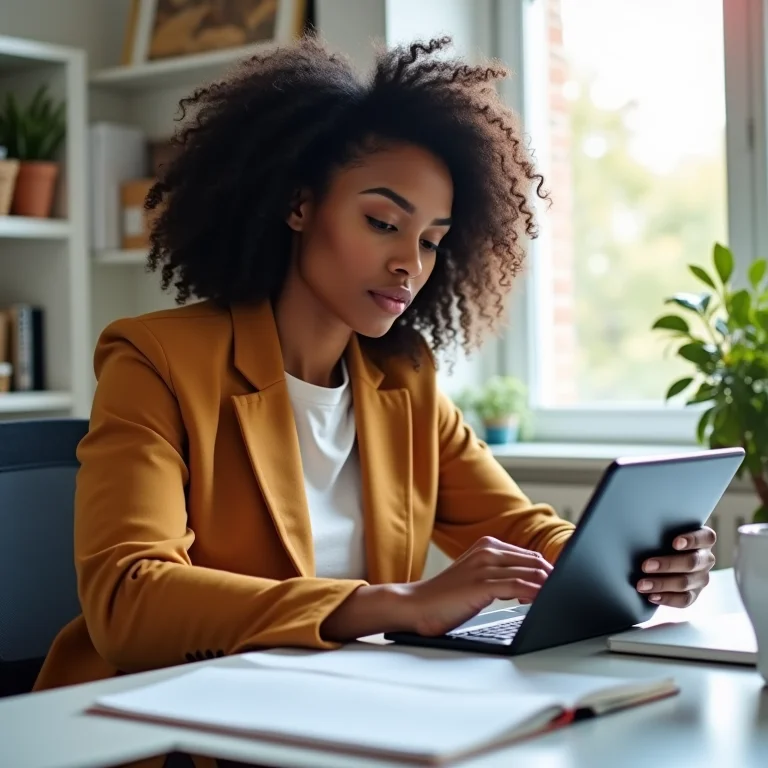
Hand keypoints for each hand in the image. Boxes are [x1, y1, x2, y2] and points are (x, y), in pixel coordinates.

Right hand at [401, 536, 551, 636]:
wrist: (416, 605)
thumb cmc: (447, 597)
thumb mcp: (478, 579)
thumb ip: (502, 576)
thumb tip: (534, 587)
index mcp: (488, 545)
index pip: (530, 556)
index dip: (549, 573)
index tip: (563, 588)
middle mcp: (488, 550)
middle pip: (535, 562)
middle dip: (554, 580)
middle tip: (566, 597)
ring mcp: (485, 565)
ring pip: (531, 573)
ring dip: (548, 588)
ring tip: (558, 601)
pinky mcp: (482, 584)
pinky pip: (519, 586)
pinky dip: (536, 595)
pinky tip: (543, 604)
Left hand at [636, 526, 716, 607]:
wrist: (664, 558)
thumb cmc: (662, 539)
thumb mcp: (665, 532)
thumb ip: (661, 530)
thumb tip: (638, 529)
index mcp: (704, 540)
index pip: (706, 537)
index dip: (691, 540)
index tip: (674, 543)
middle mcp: (706, 559)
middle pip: (692, 562)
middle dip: (667, 564)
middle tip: (645, 566)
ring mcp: (702, 578)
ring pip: (685, 583)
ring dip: (661, 584)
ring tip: (642, 585)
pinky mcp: (694, 594)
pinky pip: (684, 600)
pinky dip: (667, 598)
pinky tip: (651, 596)